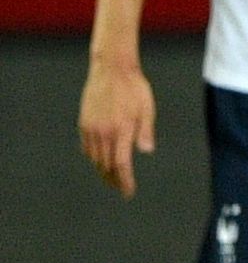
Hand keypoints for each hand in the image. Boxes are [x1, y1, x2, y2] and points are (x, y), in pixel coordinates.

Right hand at [78, 59, 155, 197]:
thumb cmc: (134, 88)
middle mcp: (103, 132)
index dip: (124, 181)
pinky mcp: (84, 123)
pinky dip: (93, 158)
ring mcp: (91, 128)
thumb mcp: (147, 109)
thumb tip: (146, 152)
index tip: (128, 193)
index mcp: (121, 130)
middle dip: (114, 180)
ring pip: (95, 158)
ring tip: (112, 178)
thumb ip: (145, 132)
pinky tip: (100, 160)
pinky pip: (87, 147)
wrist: (112, 69)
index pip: (121, 165)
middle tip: (121, 188)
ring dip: (103, 171)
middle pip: (106, 165)